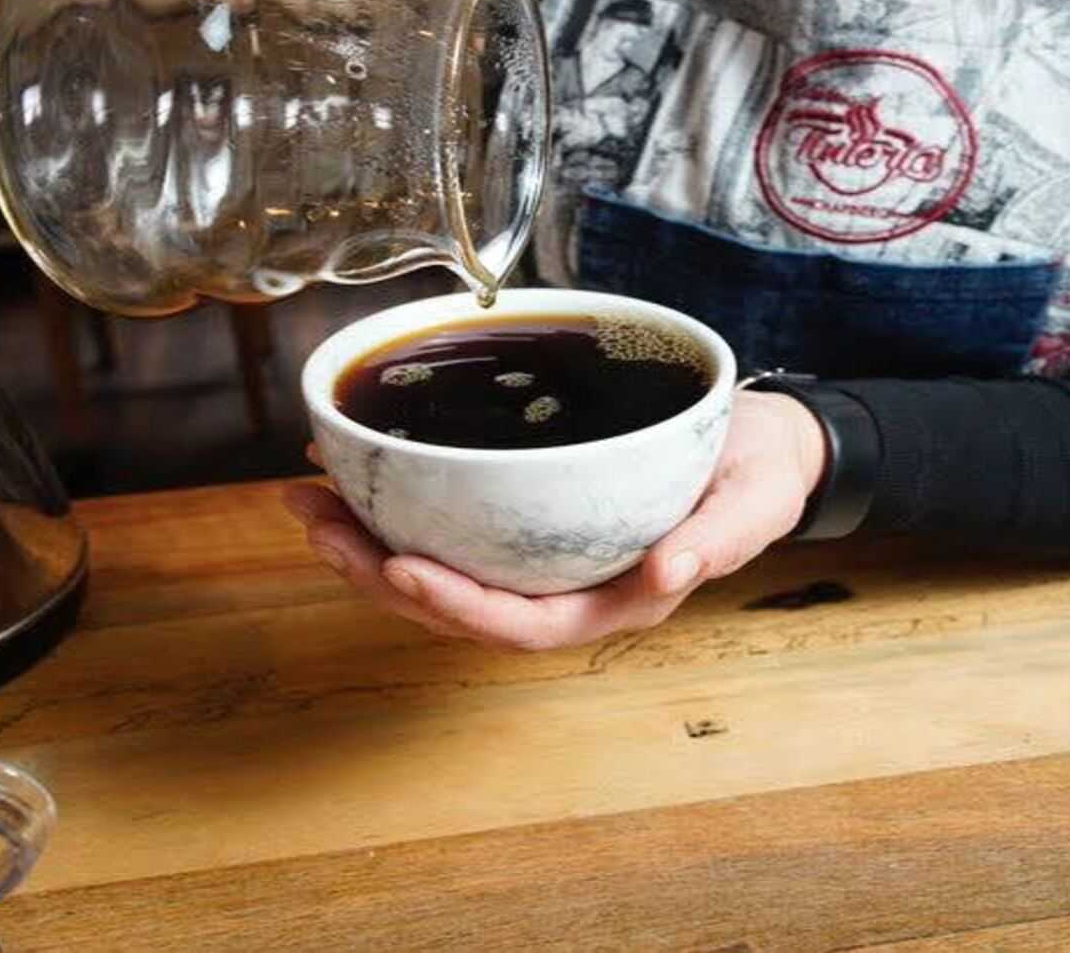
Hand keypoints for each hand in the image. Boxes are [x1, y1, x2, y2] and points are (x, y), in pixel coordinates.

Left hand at [284, 391, 827, 650]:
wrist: (761, 444)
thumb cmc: (758, 474)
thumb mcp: (754, 503)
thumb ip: (717, 541)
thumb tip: (666, 576)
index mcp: (615, 600)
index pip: (522, 625)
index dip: (456, 606)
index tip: (396, 567)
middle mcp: (566, 591)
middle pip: (458, 606)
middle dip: (376, 573)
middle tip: (314, 520)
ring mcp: (541, 561)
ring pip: (440, 571)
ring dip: (365, 542)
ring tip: (308, 497)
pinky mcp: (525, 522)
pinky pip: (451, 531)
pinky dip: (397, 506)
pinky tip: (352, 469)